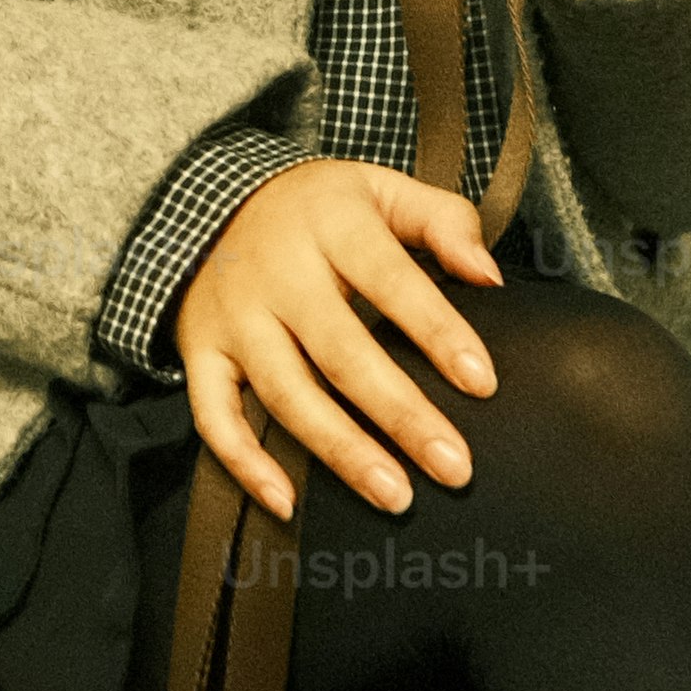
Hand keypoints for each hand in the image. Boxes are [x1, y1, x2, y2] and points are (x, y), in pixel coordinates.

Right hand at [169, 156, 502, 521]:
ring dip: (341, 451)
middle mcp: (276, 274)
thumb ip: (443, 221)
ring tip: (395, 496)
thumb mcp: (379, 188)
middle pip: (341, 352)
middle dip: (400, 414)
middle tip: (453, 466)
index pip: (389, 280)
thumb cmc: (316, 208)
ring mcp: (235, 318)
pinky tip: (288, 502)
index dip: (436, 332)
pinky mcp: (201, 352)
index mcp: (329, 224)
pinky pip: (216, 416)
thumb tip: (489, 276)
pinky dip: (245, 463)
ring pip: (287, 394)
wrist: (208, 203)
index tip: (481, 382)